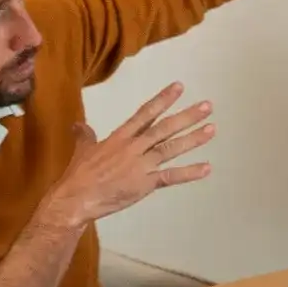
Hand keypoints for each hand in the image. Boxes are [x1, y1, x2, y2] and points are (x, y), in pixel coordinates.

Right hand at [43, 83, 215, 228]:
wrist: (75, 199)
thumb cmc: (77, 176)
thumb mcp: (82, 150)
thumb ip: (85, 135)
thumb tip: (78, 124)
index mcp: (120, 137)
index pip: (145, 113)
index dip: (163, 99)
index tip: (179, 87)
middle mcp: (133, 148)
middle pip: (164, 128)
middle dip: (187, 116)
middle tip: (208, 106)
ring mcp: (141, 166)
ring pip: (171, 149)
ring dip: (193, 139)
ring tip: (212, 129)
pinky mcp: (145, 184)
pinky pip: (171, 177)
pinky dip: (189, 173)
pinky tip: (207, 168)